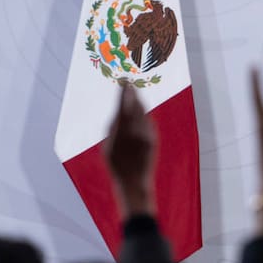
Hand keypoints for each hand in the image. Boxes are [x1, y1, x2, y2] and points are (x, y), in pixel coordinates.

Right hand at [105, 83, 155, 216]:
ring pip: (143, 114)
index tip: (124, 81)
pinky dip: (143, 115)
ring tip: (134, 92)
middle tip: (130, 83)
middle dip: (133, 94)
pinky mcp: (153, 140)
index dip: (124, 93)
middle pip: (135, 107)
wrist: (134, 181)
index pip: (123, 107)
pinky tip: (139, 109)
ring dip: (138, 103)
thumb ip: (113, 128)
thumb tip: (119, 112)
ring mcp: (147, 136)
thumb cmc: (116, 164)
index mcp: (122, 132)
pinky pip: (148, 122)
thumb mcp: (108, 145)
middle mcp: (136, 132)